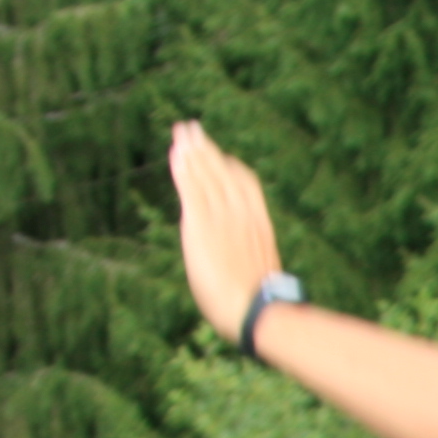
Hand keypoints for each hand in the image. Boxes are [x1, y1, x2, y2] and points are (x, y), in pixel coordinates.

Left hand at [167, 119, 283, 343]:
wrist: (253, 308)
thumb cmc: (260, 303)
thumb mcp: (263, 276)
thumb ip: (254, 262)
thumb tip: (261, 276)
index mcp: (259, 223)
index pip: (245, 184)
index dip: (230, 167)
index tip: (221, 156)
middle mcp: (241, 213)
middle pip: (222, 171)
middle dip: (206, 150)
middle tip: (193, 130)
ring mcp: (222, 216)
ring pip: (205, 174)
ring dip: (191, 151)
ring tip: (180, 133)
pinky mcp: (201, 222)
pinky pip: (191, 187)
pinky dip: (182, 168)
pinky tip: (175, 154)